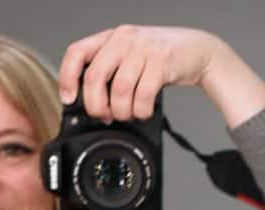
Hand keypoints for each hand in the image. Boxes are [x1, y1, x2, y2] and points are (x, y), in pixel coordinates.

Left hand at [59, 25, 264, 128]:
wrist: (197, 50)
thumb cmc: (159, 59)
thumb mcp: (128, 59)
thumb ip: (108, 73)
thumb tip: (87, 105)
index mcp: (111, 38)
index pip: (77, 53)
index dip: (68, 78)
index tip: (69, 100)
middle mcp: (124, 38)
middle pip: (94, 78)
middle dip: (96, 106)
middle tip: (104, 116)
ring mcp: (143, 48)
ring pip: (119, 91)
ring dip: (122, 112)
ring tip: (128, 114)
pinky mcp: (162, 61)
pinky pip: (142, 95)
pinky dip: (141, 111)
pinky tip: (144, 111)